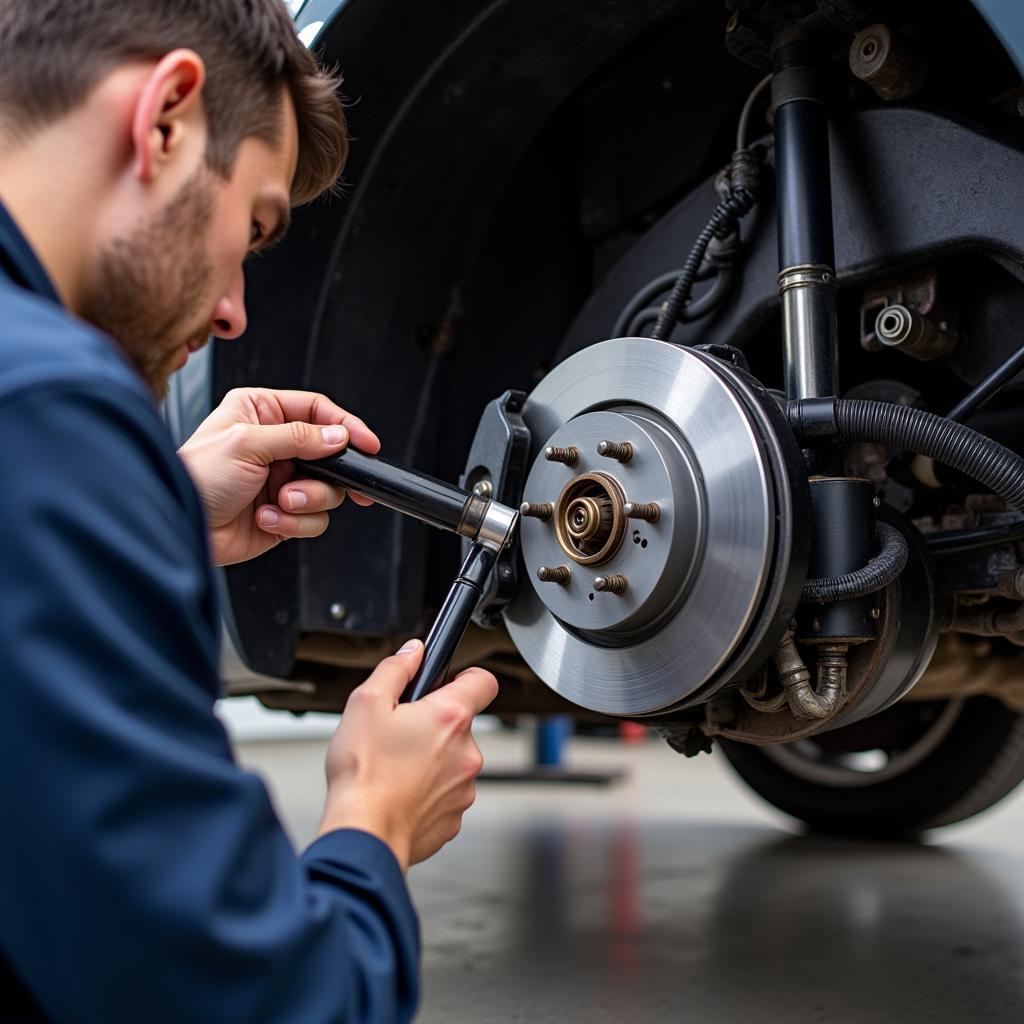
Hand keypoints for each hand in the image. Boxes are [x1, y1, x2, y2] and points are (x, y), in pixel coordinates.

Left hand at [177, 388, 379, 565]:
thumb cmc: (196, 478)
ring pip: (327, 491)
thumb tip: (338, 436)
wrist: (181, 527)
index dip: (345, 426)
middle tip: (336, 483)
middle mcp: (273, 445)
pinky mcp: (284, 513)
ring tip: (278, 503)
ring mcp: (280, 480)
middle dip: (327, 475)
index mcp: (260, 413)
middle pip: (329, 455)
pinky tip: (265, 518)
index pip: (316, 410)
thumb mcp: (246, 444)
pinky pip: (313, 519)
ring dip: (305, 501)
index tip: (367, 444)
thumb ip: (298, 437)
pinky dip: (293, 523)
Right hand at [317, 641, 498, 871]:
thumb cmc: (364, 773)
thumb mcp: (367, 703)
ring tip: (396, 766)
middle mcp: (467, 752)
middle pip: (461, 724)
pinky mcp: (454, 817)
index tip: (449, 682)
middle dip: (435, 724)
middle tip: (401, 733)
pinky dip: (427, 791)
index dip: (466, 676)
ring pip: (453, 761)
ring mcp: (464, 788)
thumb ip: (395, 669)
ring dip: (432, 759)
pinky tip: (400, 791)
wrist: (364, 833)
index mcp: (450, 718)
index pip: (484, 681)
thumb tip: (413, 652)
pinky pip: (445, 793)